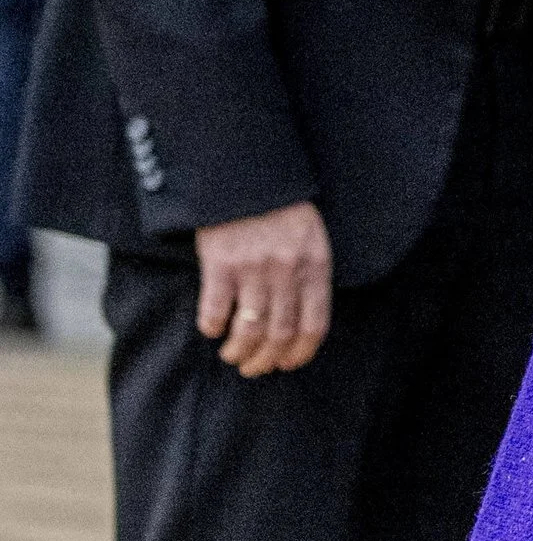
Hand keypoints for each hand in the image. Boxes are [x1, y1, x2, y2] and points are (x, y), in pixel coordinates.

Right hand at [195, 201, 331, 375]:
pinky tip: (210, 329)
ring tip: (232, 356)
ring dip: (239, 351)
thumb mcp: (310, 238)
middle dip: (266, 360)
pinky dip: (212, 326)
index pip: (314, 326)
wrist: (245, 172)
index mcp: (314, 267)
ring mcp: (253, 268)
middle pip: (280, 334)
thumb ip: (309, 274)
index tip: (287, 364)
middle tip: (253, 368)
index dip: (300, 353)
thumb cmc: (279, 207)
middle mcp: (287, 272)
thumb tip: (300, 320)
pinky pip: (216, 309)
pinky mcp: (220, 262)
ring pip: (249, 329)